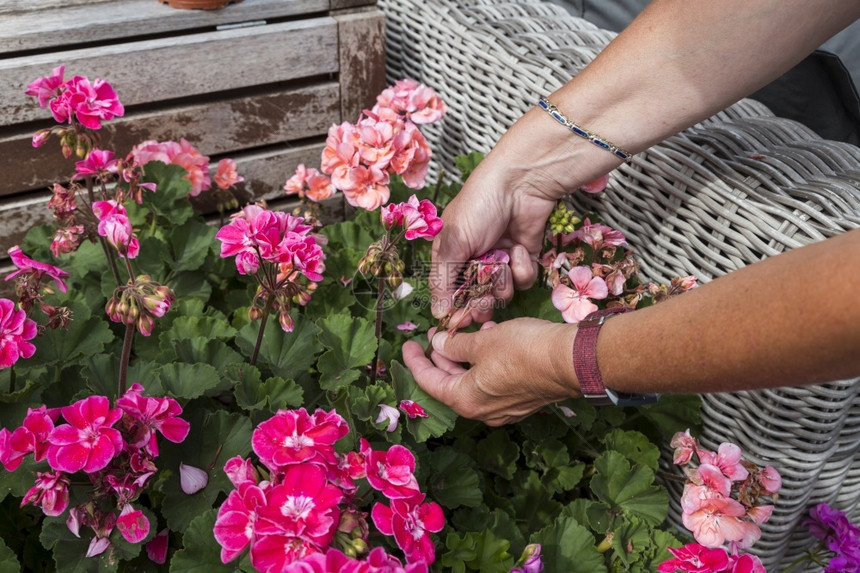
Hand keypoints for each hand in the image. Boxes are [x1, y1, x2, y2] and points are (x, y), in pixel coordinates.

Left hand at [402, 318, 578, 425]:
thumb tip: (439, 344)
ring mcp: (503, 408)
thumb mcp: (482, 341)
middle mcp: (482, 411)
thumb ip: (455, 344)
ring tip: (469, 330)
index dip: (415, 361)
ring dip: (466, 356)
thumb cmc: (524, 350)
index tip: (408, 344)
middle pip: (450, 383)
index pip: (429, 381)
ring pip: (473, 380)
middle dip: (442, 356)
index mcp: (466, 400)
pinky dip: (485, 362)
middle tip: (437, 333)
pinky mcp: (521, 400)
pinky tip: (491, 339)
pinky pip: (492, 382)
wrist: (571, 361)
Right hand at [429, 111, 579, 320]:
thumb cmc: (479, 205)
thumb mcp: (454, 242)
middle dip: (481, 302)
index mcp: (450, 256)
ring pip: (502, 293)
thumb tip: (438, 313)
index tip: (461, 319)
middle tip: (484, 302)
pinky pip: (523, 281)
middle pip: (476, 298)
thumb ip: (443, 280)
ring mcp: (500, 260)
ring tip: (503, 263)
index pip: (449, 293)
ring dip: (503, 282)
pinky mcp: (524, 258)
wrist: (521, 183)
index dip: (456, 308)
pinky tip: (519, 248)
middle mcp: (474, 261)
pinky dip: (522, 268)